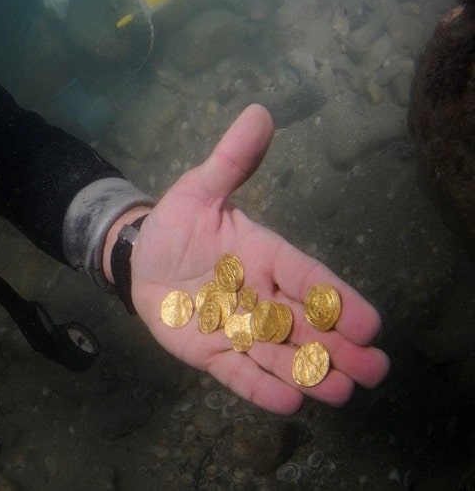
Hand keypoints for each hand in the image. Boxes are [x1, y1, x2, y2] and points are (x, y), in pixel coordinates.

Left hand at [121, 103, 388, 414]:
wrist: (140, 258)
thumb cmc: (178, 224)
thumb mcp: (200, 188)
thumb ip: (232, 159)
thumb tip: (259, 112)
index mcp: (265, 255)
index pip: (306, 276)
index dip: (336, 298)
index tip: (369, 321)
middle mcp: (260, 296)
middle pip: (305, 324)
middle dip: (338, 347)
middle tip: (373, 369)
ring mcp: (238, 328)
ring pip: (279, 353)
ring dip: (308, 373)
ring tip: (339, 391)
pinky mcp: (211, 352)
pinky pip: (238, 373)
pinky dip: (260, 388)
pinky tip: (288, 404)